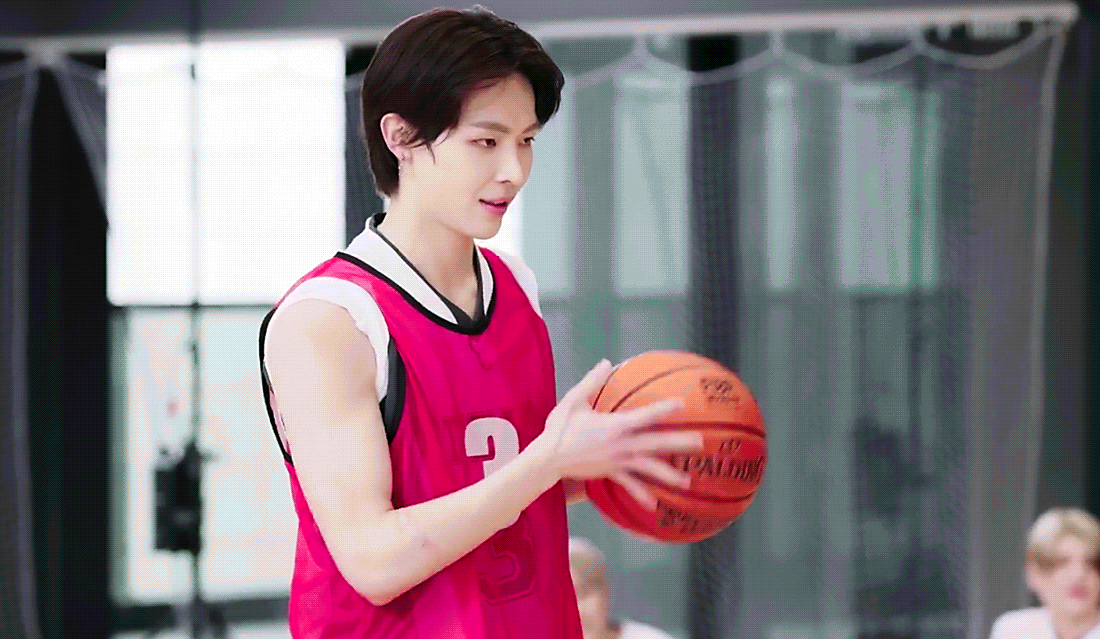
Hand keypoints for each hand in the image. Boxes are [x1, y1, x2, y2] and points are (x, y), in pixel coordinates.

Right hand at [531, 359, 703, 509]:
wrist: (548, 458)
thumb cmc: (559, 428)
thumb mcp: (573, 401)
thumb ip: (592, 382)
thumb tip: (606, 362)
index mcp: (615, 425)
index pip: (646, 415)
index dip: (664, 409)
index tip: (682, 404)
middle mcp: (621, 445)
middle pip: (656, 443)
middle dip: (679, 443)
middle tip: (701, 443)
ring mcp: (617, 461)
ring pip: (648, 468)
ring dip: (669, 475)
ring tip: (688, 482)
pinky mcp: (610, 474)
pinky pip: (629, 485)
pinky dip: (641, 495)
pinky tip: (654, 506)